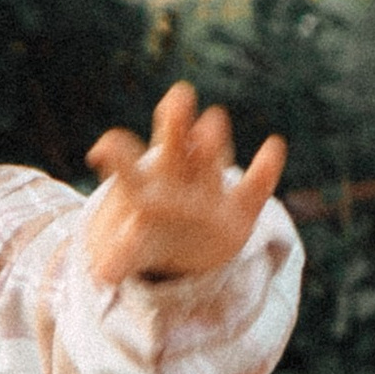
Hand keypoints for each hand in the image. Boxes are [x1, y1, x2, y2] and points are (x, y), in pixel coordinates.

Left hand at [83, 81, 285, 287]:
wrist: (188, 244)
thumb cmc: (154, 235)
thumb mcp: (134, 250)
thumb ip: (119, 257)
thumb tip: (101, 276)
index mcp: (146, 185)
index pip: (128, 166)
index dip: (117, 155)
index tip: (102, 147)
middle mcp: (179, 173)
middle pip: (176, 143)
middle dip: (177, 122)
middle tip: (178, 97)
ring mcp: (212, 183)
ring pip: (212, 154)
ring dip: (212, 139)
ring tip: (212, 121)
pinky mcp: (242, 206)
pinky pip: (256, 187)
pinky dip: (265, 169)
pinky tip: (273, 147)